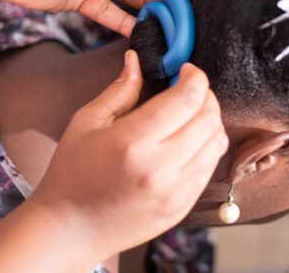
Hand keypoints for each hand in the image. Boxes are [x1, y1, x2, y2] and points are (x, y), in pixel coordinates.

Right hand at [29, 50, 227, 260]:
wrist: (71, 229)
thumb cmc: (72, 173)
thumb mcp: (87, 122)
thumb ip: (120, 90)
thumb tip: (137, 60)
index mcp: (133, 142)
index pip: (187, 99)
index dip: (195, 77)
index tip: (187, 69)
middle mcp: (160, 168)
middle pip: (208, 118)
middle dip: (205, 95)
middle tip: (189, 88)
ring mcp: (176, 191)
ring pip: (217, 142)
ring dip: (210, 120)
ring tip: (190, 114)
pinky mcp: (182, 207)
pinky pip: (210, 167)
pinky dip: (207, 146)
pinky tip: (188, 140)